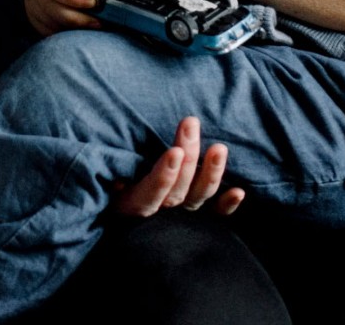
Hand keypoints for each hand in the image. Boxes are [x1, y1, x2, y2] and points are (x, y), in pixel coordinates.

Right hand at [24, 0, 137, 35]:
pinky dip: (71, 36)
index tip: (94, 1)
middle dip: (82, 20)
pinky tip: (87, 33)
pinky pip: (54, 36)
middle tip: (104, 22)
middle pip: (56, 12)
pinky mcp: (38, 25)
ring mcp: (35, 10)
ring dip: (78, 30)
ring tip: (100, 29)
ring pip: (56, 27)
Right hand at [110, 116, 245, 217]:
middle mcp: (160, 214)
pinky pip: (214, 216)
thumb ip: (110, 173)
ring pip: (199, 197)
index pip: (151, 193)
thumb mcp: (104, 182)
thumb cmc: (109, 188)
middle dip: (188, 156)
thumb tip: (113, 171)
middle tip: (191, 123)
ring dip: (211, 174)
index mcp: (133, 206)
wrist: (126, 220)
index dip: (164, 175)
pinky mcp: (197, 220)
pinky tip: (239, 191)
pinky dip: (226, 205)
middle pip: (178, 189)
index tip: (174, 151)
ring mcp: (181, 219)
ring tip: (220, 148)